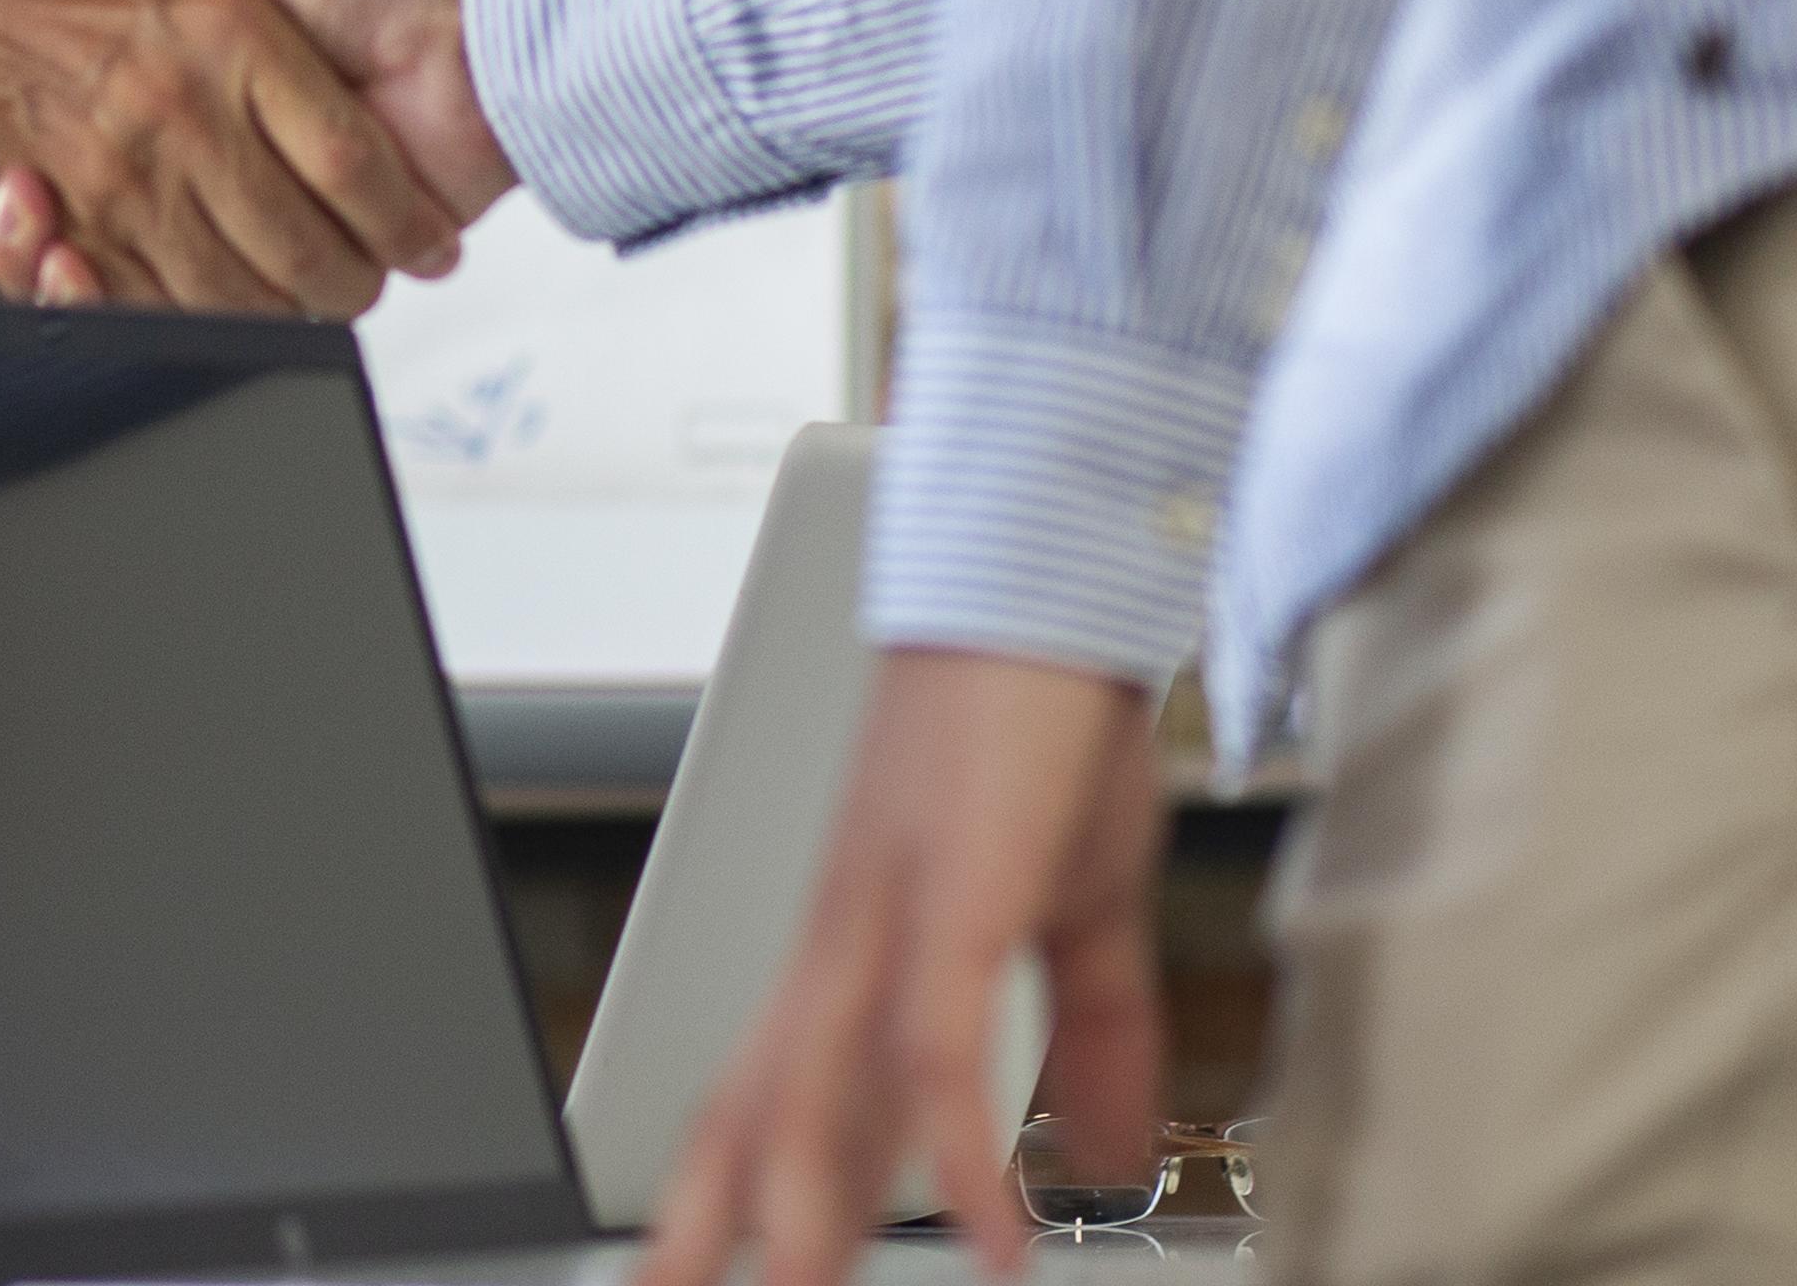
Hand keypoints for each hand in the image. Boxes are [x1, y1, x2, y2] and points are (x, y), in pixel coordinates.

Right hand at [0, 0, 507, 305]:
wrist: (472, 39)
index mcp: (167, 83)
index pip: (36, 131)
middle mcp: (189, 160)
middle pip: (43, 213)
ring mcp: (229, 222)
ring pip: (88, 267)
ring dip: (17, 251)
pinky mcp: (273, 275)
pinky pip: (166, 309)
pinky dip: (98, 296)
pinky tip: (53, 255)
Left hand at [640, 651, 1160, 1283]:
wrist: (1047, 581)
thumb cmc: (1042, 728)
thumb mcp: (1083, 911)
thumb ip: (1092, 1039)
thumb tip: (1104, 1156)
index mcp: (857, 956)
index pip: (766, 1105)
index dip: (721, 1207)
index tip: (693, 1283)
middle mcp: (844, 946)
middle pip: (750, 1120)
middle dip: (706, 1238)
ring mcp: (886, 918)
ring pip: (813, 1097)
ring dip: (801, 1225)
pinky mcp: (956, 892)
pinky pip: (938, 1044)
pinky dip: (960, 1148)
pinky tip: (990, 1238)